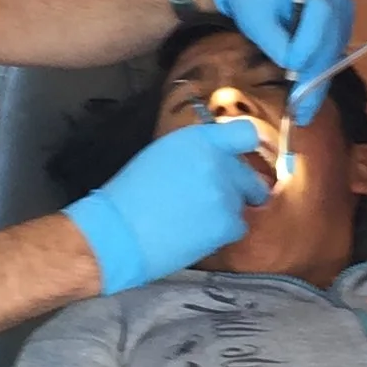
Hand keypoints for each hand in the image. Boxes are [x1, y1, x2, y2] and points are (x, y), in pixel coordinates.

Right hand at [67, 118, 265, 294]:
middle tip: (208, 201)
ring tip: (192, 219)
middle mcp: (218, 161)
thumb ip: (197, 153)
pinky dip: (222, 232)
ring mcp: (225, 193)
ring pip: (242, 204)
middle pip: (248, 175)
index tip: (243, 161)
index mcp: (199, 139)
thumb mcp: (164, 155)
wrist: (118, 231)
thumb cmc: (131, 194)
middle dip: (237, 189)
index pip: (245, 133)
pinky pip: (237, 226)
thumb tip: (217, 160)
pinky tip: (196, 233)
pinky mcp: (227, 223)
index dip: (247, 148)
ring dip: (225, 211)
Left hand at [209, 0, 355, 121]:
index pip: (321, 14)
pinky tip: (307, 97)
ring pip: (334, 51)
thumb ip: (275, 42)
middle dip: (315, 74)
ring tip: (303, 110)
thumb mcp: (256, 20)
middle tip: (302, 107)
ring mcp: (342, 8)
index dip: (311, 44)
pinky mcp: (341, 25)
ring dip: (319, 81)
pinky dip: (319, 75)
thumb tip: (294, 68)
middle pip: (331, 37)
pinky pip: (332, 54)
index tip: (293, 69)